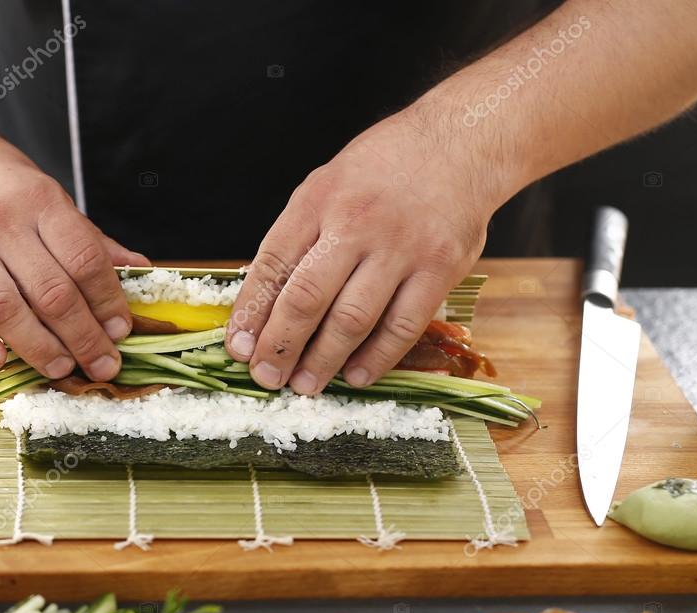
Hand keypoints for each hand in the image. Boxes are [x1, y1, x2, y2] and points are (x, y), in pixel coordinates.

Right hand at [0, 134, 148, 379]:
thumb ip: (91, 241)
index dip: (108, 302)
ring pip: (3, 307)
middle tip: (103, 366)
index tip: (121, 331)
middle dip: (84, 337)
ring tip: (61, 369)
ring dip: (37, 346)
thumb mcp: (51, 199)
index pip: (85, 260)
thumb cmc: (0, 183)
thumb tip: (142, 271)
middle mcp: (2, 223)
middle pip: (51, 292)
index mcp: (42, 203)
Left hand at [225, 105, 509, 393]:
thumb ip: (298, 237)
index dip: (251, 313)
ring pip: (351, 319)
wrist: (459, 143)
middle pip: (306, 298)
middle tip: (266, 377)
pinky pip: (402, 326)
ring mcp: (400, 248)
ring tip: (305, 385)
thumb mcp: (326, 185)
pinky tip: (356, 375)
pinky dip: (376, 358)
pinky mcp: (439, 268)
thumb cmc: (382, 170)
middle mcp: (355, 224)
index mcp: (318, 201)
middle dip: (280, 346)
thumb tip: (264, 301)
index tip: (237, 347)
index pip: (272, 265)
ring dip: (323, 360)